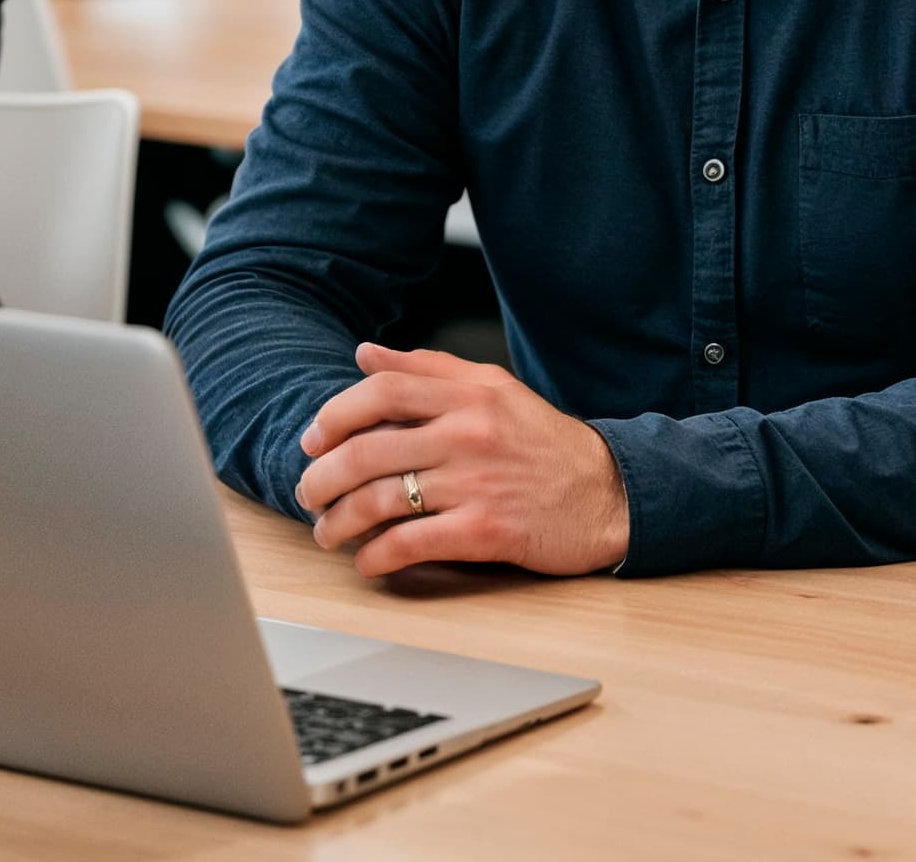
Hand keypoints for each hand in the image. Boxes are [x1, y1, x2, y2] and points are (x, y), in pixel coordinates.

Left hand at [294, 342, 630, 578]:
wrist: (607, 493)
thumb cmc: (544, 442)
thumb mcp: (493, 388)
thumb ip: (429, 368)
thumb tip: (364, 355)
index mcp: (469, 392)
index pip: (382, 391)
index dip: (334, 416)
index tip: (311, 441)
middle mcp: (469, 432)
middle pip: (368, 450)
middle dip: (322, 478)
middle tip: (308, 495)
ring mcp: (476, 483)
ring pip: (381, 500)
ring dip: (340, 522)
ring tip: (328, 533)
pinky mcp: (485, 531)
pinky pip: (410, 544)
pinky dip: (376, 557)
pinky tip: (367, 561)